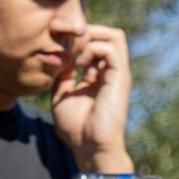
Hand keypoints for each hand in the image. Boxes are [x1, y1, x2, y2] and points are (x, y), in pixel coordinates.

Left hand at [51, 26, 133, 169]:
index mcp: (99, 77)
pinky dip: (91, 49)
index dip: (77, 40)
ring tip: (73, 53)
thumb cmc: (76, 129)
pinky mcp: (120, 78)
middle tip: (66, 45)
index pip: (96, 44)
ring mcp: (117, 74)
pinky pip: (110, 48)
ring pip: (114, 36)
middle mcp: (111, 73)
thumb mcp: (62, 97)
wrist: (90, 146)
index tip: (58, 49)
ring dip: (90, 38)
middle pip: (108, 35)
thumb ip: (63, 79)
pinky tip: (78, 64)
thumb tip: (59, 62)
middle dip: (85, 32)